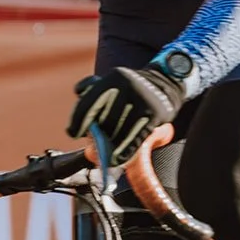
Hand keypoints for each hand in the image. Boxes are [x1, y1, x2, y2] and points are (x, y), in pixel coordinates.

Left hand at [67, 66, 183, 164]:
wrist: (165, 83)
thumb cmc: (131, 91)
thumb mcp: (113, 86)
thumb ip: (94, 102)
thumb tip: (85, 129)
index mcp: (113, 78)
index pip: (89, 102)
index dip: (78, 120)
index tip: (74, 133)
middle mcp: (127, 86)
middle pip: (105, 121)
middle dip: (99, 137)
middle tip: (96, 147)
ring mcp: (142, 99)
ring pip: (119, 131)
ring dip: (111, 147)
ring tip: (106, 157)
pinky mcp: (155, 113)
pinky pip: (136, 137)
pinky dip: (125, 151)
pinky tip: (117, 160)